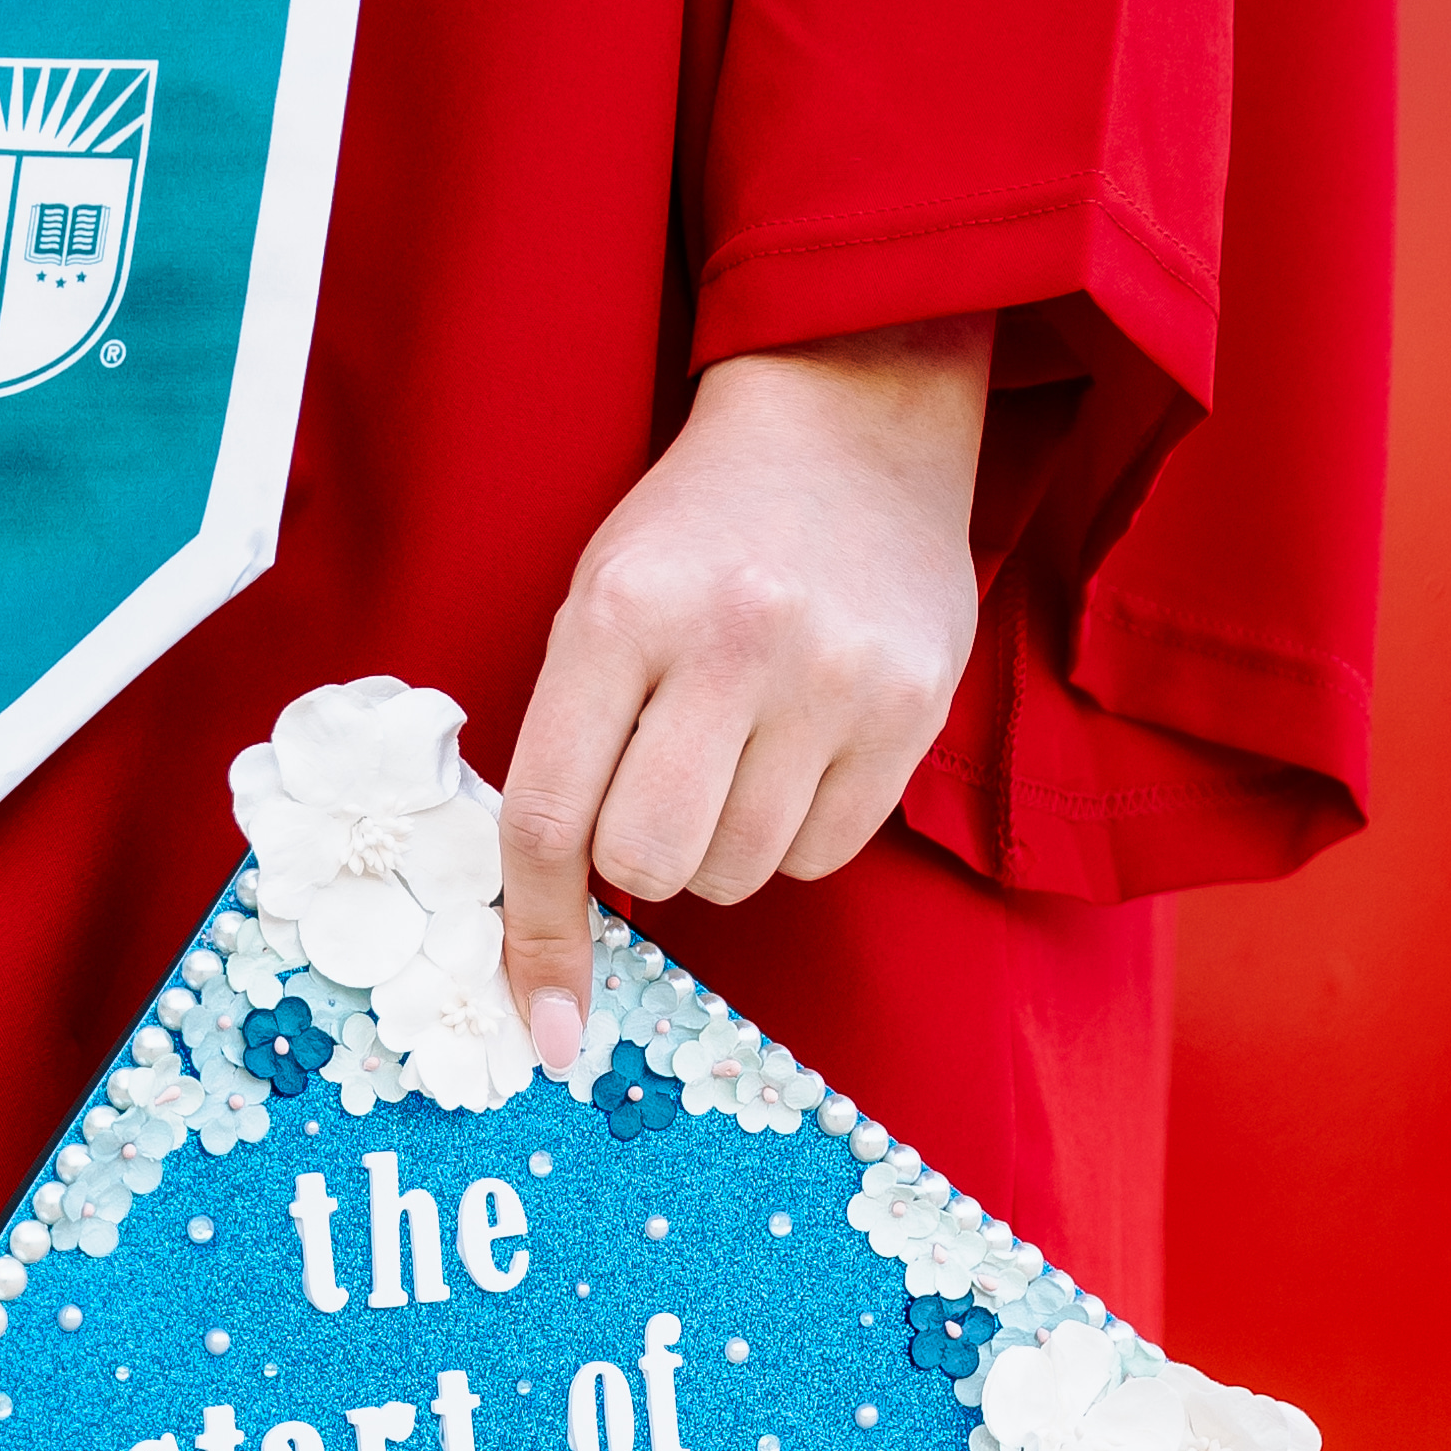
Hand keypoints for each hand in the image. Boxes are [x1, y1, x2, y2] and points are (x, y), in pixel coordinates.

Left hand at [495, 321, 991, 1073]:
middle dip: (643, 863)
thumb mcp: (601, 601)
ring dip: (721, 849)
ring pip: (741, 872)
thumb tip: (549, 922)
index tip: (547, 1026)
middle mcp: (733, 639)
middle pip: (650, 861)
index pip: (549, 816)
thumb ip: (570, 746)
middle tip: (661, 794)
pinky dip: (796, 834)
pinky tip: (801, 749)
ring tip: (737, 753)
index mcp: (621, 610)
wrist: (850, 424)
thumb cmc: (699, 531)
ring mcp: (834, 675)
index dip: (538, 937)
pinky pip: (824, 854)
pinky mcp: (912, 704)